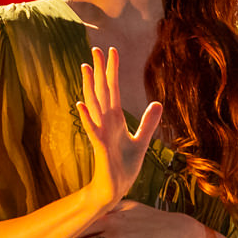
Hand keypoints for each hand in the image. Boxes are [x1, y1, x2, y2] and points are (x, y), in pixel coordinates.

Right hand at [78, 47, 161, 212]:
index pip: (113, 90)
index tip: (112, 51)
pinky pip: (92, 130)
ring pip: (94, 105)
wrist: (115, 189)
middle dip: (100, 71)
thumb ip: (148, 123)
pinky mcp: (100, 148)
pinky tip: (80, 105)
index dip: (112, 71)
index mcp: (115, 119)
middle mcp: (106, 123)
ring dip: (89, 87)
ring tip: (85, 67)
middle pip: (102, 92)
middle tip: (96, 49)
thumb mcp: (141, 142)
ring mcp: (101, 133)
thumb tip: (157, 103)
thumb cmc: (124, 166)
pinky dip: (86, 118)